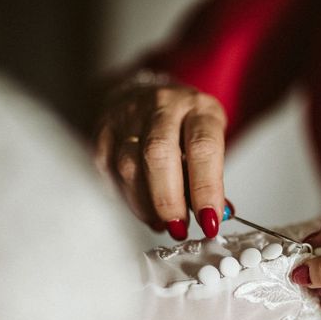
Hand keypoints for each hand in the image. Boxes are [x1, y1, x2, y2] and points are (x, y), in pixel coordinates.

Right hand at [94, 81, 226, 239]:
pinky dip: (127, 199)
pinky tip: (142, 209)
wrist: (147, 91)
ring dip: (146, 205)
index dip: (206, 190)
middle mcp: (163, 106)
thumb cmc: (186, 124)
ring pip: (129, 165)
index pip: (203, 148)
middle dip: (169, 201)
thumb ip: (213, 178)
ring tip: (161, 223)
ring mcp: (128, 115)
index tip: (209, 222)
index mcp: (199, 109)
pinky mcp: (103, 131)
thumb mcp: (211, 141)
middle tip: (179, 228)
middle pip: (158, 154)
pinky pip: (109, 171)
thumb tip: (216, 216)